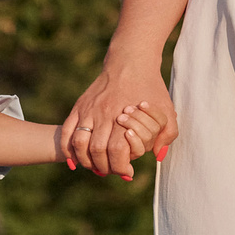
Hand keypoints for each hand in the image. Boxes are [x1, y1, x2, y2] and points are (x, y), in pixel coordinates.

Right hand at [60, 60, 177, 177]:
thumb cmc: (151, 88)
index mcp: (125, 117)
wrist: (131, 62)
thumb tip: (157, 156)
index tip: (127, 172)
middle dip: (104, 167)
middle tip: (111, 171)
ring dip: (86, 161)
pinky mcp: (80, 106)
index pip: (117, 152)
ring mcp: (89, 110)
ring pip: (79, 144)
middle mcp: (104, 115)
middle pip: (97, 151)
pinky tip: (75, 160)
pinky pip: (67, 132)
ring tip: (95, 166)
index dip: (121, 167)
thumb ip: (167, 134)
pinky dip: (68, 149)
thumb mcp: (167, 110)